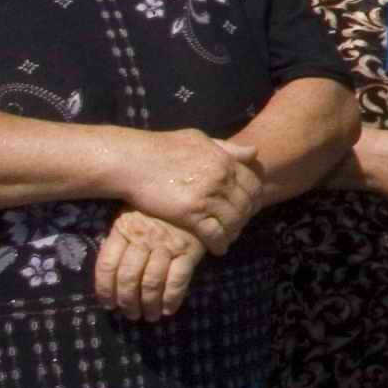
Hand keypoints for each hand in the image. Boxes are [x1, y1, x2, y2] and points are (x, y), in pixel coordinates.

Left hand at [92, 211, 202, 321]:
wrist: (194, 196)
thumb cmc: (156, 209)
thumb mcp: (131, 215)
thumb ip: (119, 239)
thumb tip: (108, 274)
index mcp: (123, 229)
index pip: (107, 264)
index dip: (105, 289)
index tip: (108, 305)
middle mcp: (143, 238)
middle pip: (128, 277)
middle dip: (127, 302)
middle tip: (131, 315)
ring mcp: (167, 245)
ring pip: (151, 282)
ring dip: (148, 304)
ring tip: (149, 316)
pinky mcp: (190, 250)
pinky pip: (177, 279)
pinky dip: (172, 298)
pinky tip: (168, 309)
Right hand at [100, 129, 261, 251]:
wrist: (133, 160)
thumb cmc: (162, 147)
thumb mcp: (198, 139)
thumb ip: (227, 147)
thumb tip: (254, 152)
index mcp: (224, 160)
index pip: (253, 184)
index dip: (254, 198)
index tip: (250, 207)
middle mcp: (221, 178)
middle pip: (246, 204)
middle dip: (246, 217)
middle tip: (240, 225)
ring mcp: (207, 196)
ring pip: (233, 220)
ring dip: (234, 232)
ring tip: (229, 238)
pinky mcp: (190, 213)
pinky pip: (214, 233)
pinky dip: (219, 243)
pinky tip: (218, 249)